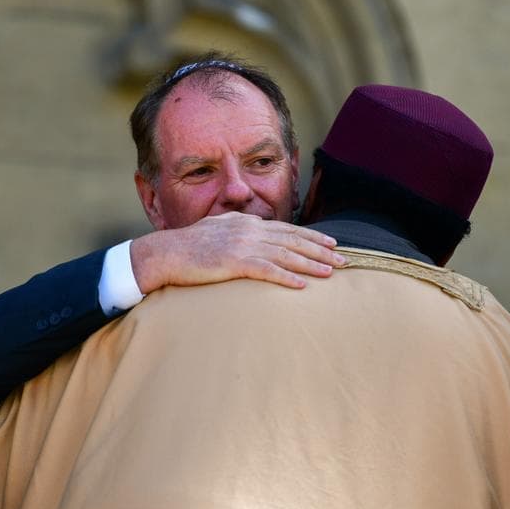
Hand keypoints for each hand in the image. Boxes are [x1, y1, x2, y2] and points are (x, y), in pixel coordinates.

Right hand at [130, 211, 344, 293]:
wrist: (165, 252)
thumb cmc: (189, 245)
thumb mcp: (218, 228)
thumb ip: (238, 228)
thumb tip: (253, 228)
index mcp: (247, 223)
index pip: (288, 229)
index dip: (312, 237)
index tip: (332, 244)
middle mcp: (249, 230)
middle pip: (293, 241)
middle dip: (321, 251)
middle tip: (344, 260)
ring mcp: (242, 246)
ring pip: (285, 255)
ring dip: (311, 265)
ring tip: (331, 273)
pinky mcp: (233, 263)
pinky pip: (266, 271)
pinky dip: (286, 278)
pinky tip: (302, 285)